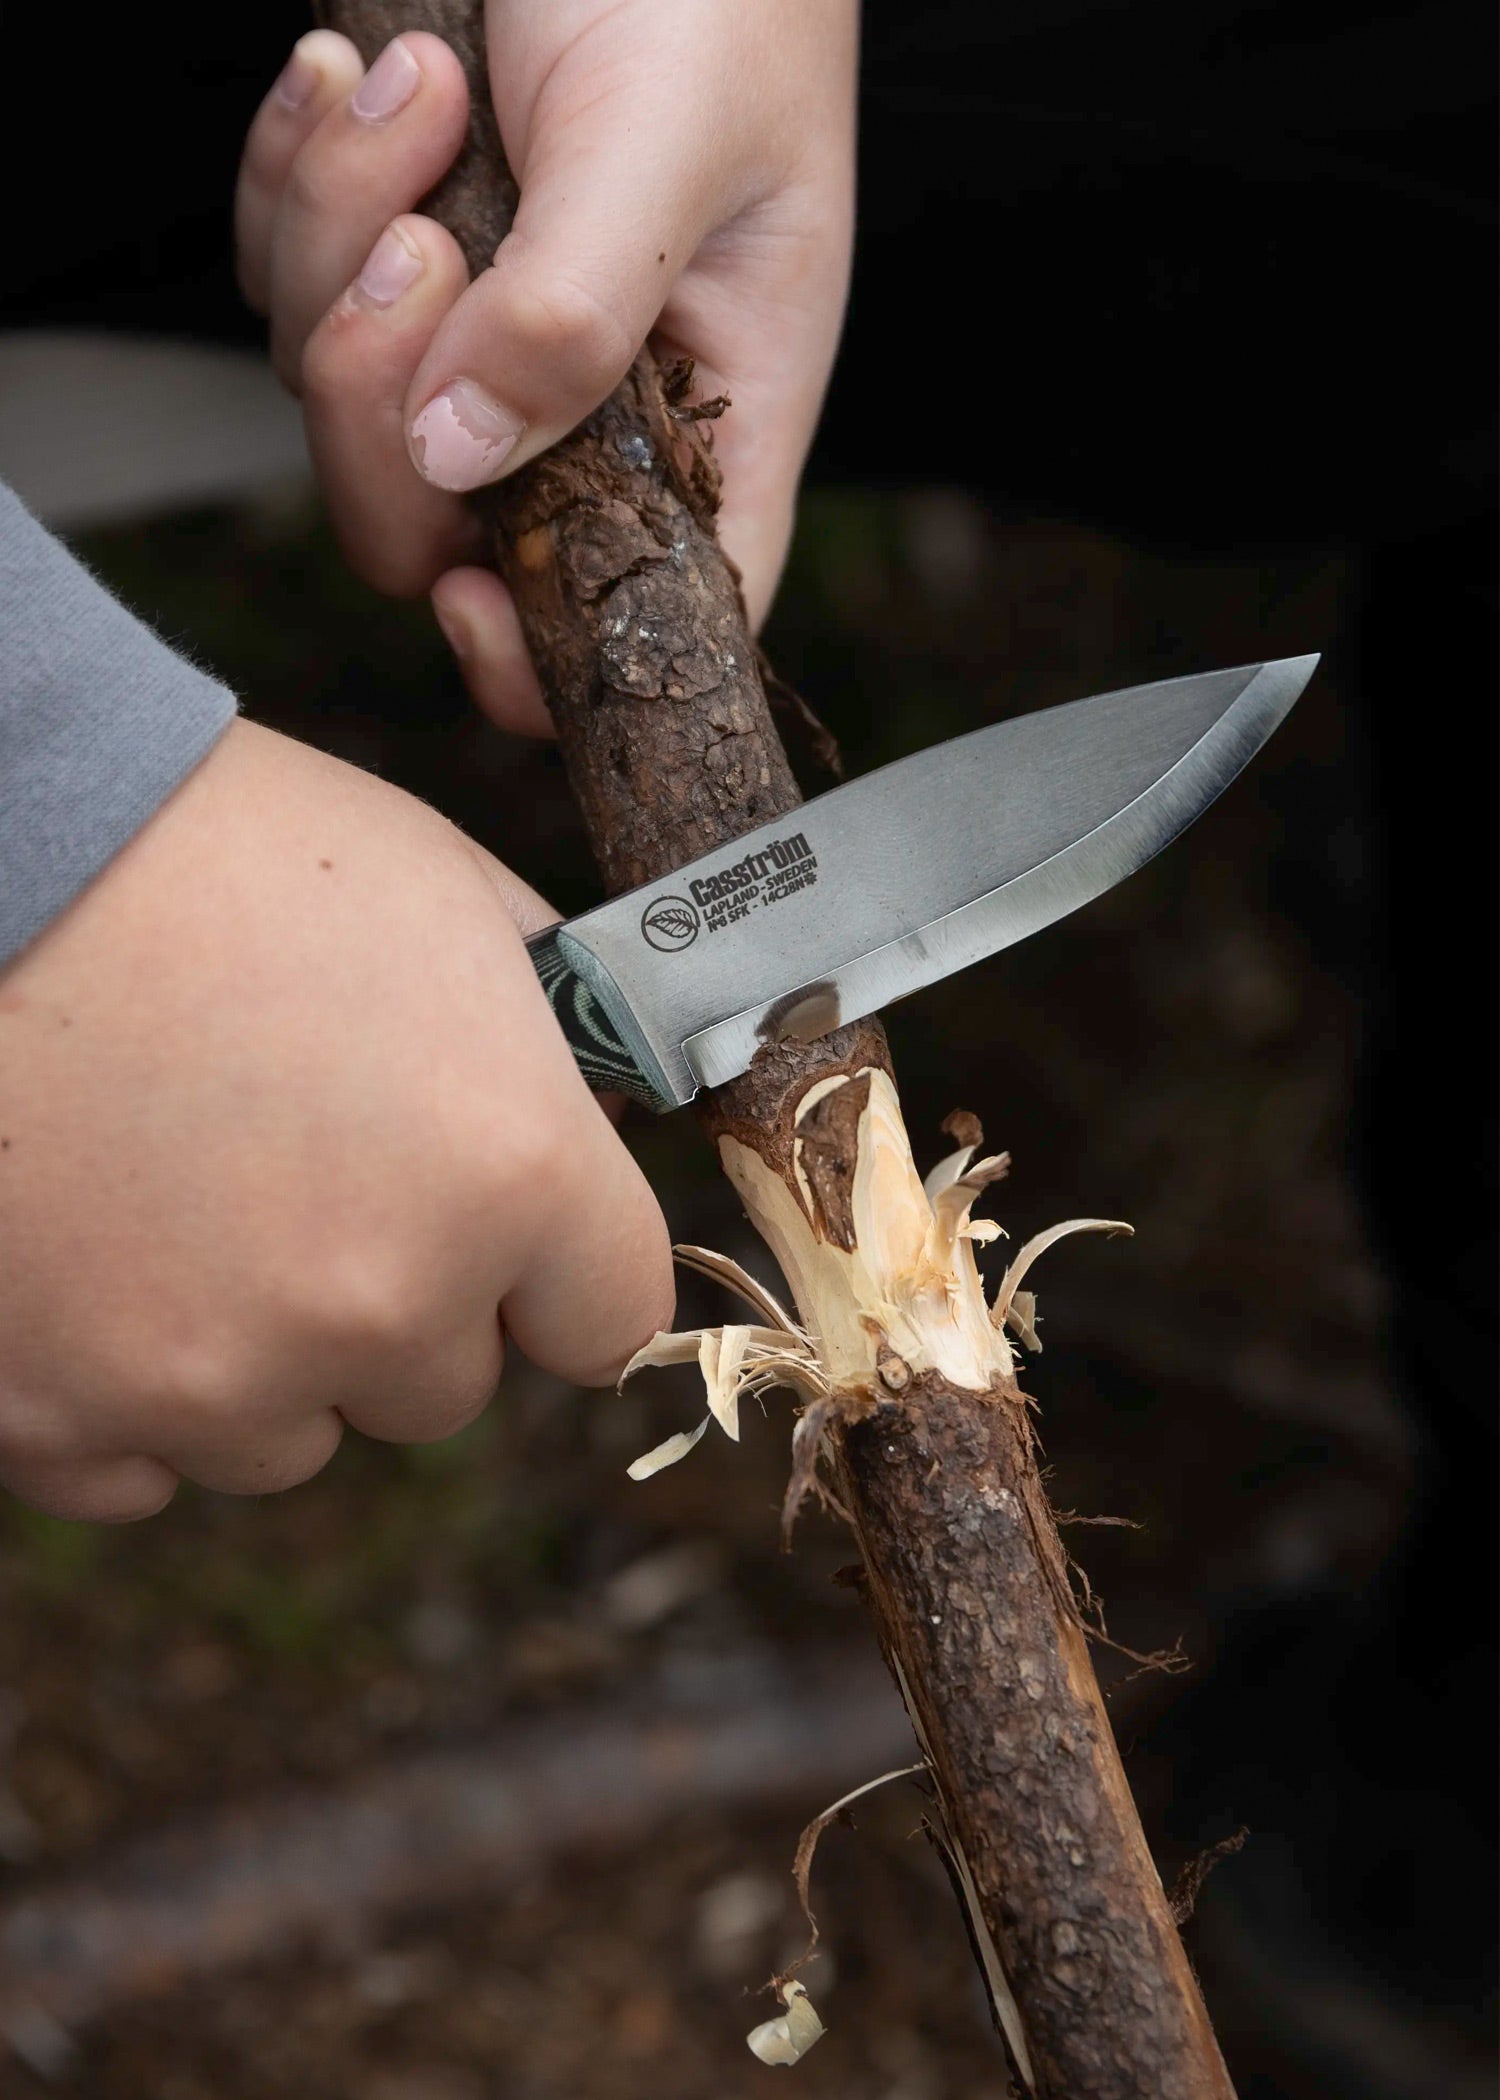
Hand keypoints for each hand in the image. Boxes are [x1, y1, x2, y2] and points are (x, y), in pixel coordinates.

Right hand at [0, 723, 673, 1521]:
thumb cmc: (215, 847)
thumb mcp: (443, 892)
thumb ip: (558, 1027)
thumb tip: (600, 1108)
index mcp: (506, 1173)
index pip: (611, 1319)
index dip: (564, 1272)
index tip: (518, 1241)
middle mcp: (376, 1304)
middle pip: (442, 1384)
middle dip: (400, 1300)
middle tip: (308, 1174)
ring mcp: (206, 1378)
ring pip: (290, 1435)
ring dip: (263, 1355)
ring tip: (183, 1200)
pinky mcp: (55, 1419)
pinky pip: (142, 1464)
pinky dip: (126, 1389)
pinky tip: (92, 1256)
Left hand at [235, 1, 856, 730]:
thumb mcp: (670, 142)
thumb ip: (573, 314)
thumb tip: (456, 461)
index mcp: (713, 417)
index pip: (646, 622)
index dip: (546, 658)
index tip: (470, 589)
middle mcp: (593, 405)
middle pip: (438, 529)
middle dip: (383, 398)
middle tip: (426, 239)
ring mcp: (480, 334)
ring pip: (340, 400)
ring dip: (340, 236)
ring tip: (422, 88)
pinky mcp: (398, 254)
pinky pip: (287, 283)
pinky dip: (297, 180)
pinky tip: (357, 74)